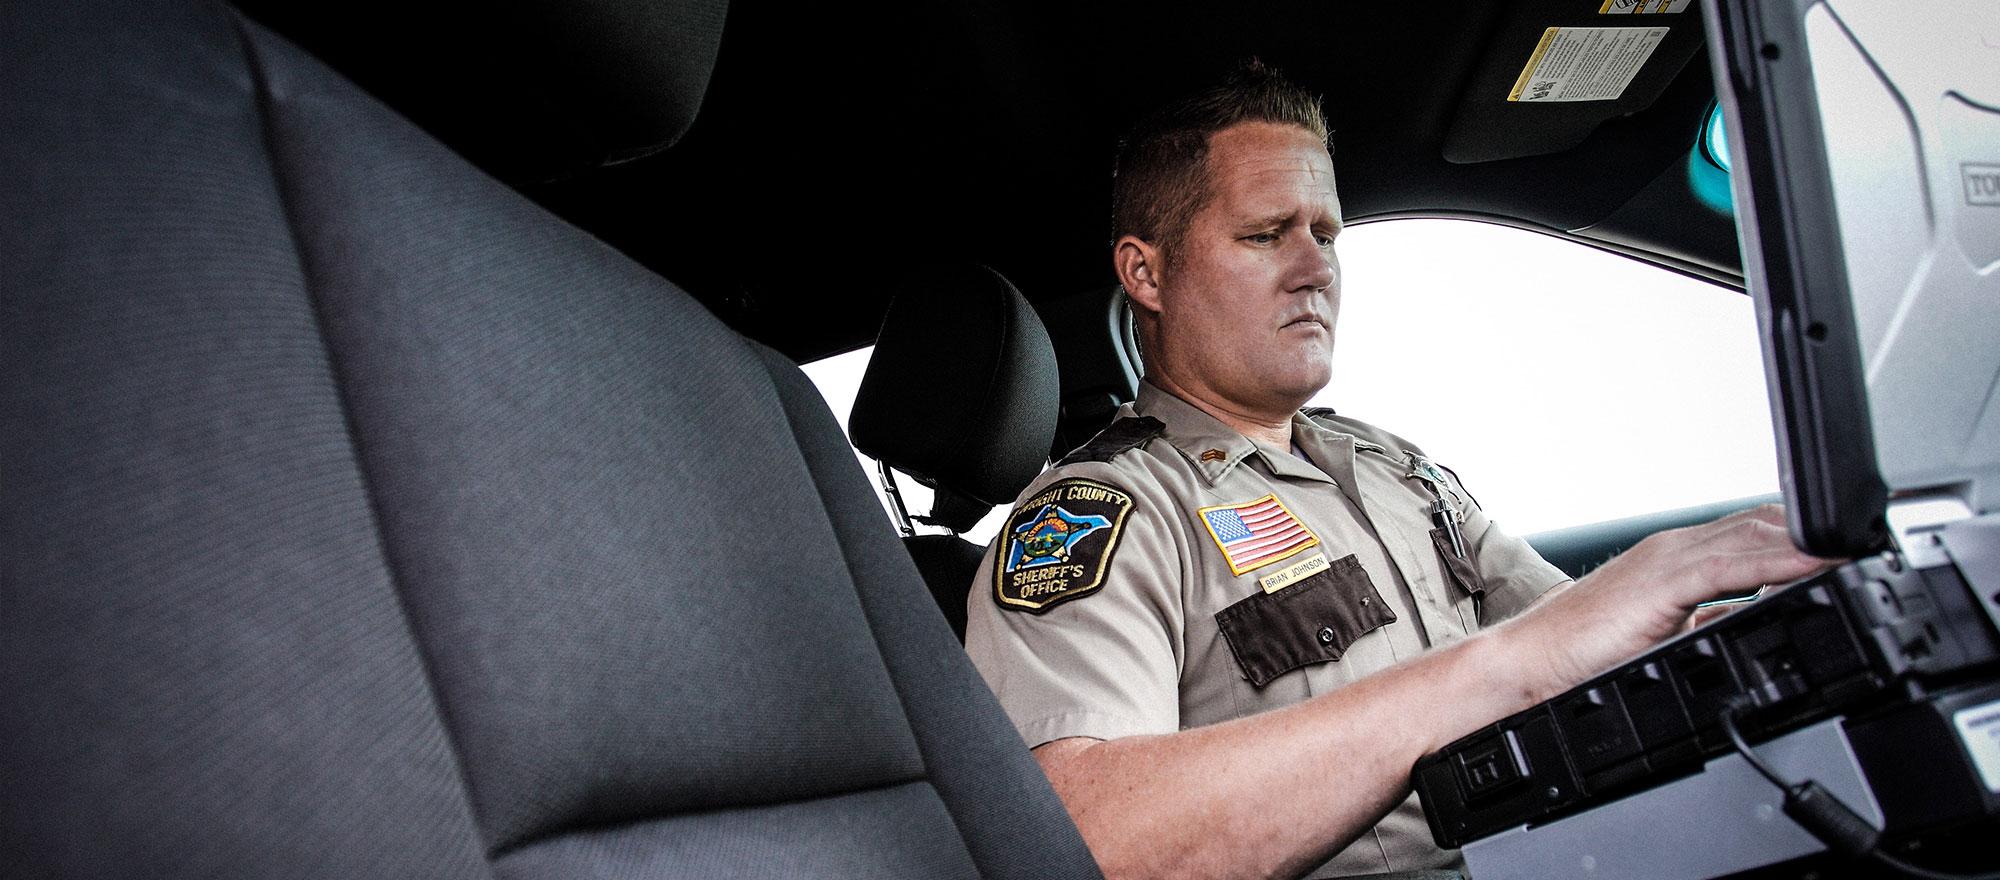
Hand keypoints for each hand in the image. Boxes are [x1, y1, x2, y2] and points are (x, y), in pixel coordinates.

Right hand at [1511, 505, 1838, 698]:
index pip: (1756, 534)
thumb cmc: (1581, 653)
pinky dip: (1782, 561)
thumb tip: (1744, 622)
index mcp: (1677, 560)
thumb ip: (1704, 619)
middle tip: (1871, 539)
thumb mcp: (1662, 632)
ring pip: (1757, 536)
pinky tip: (1817, 563)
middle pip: (1766, 524)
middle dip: (1818, 530)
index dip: (1805, 537)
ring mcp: (1670, 560)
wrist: (1530, 662)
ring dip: (1811, 540)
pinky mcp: (1663, 581)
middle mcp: (1676, 549)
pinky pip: (1736, 564)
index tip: (1849, 546)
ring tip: (1860, 546)